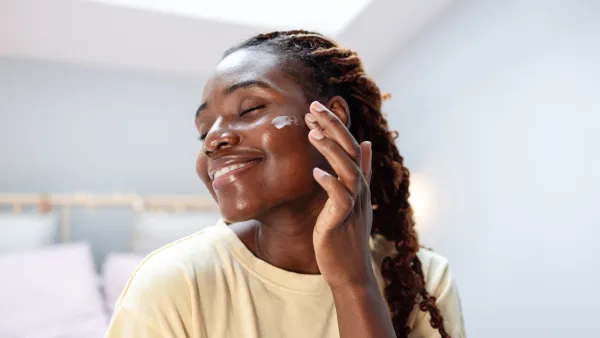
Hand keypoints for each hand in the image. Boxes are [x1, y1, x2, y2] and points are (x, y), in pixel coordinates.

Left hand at [304, 101, 374, 288]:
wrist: (349, 270)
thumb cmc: (347, 233)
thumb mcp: (353, 198)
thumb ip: (359, 170)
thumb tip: (366, 142)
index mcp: (359, 181)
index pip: (350, 145)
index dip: (335, 125)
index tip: (316, 108)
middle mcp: (359, 189)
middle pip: (350, 151)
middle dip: (332, 127)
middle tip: (313, 107)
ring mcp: (353, 205)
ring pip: (347, 170)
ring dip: (330, 150)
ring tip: (312, 132)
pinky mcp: (342, 220)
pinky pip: (340, 198)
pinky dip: (330, 183)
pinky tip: (316, 173)